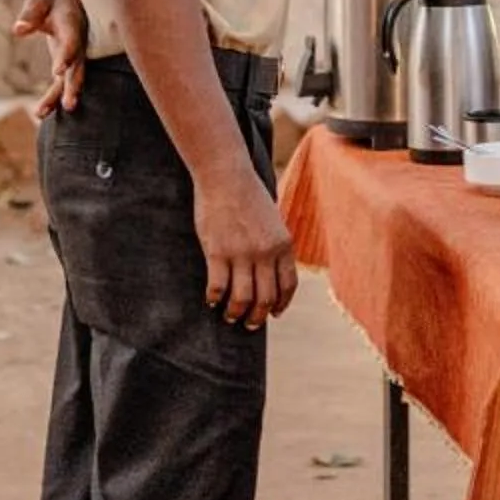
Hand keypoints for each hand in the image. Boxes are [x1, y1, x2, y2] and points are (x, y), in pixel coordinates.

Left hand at [12, 0, 87, 119]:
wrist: (70, 4)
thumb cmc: (52, 3)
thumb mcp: (40, 2)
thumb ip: (30, 14)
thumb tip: (17, 30)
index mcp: (73, 26)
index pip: (72, 43)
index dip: (66, 56)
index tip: (58, 71)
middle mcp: (78, 45)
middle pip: (77, 68)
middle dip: (72, 86)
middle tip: (69, 103)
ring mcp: (74, 58)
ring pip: (71, 81)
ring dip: (60, 97)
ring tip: (43, 113)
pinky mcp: (67, 67)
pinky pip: (62, 85)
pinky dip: (53, 99)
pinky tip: (39, 114)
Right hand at [194, 172, 298, 329]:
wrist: (226, 176)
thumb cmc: (248, 197)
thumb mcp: (272, 221)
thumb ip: (274, 247)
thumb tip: (269, 277)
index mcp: (283, 244)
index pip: (288, 285)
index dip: (281, 304)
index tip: (274, 314)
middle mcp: (265, 252)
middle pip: (265, 298)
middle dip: (257, 316)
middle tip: (249, 323)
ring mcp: (241, 253)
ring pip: (242, 299)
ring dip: (236, 313)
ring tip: (230, 316)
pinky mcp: (217, 252)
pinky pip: (217, 287)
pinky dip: (214, 299)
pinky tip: (211, 300)